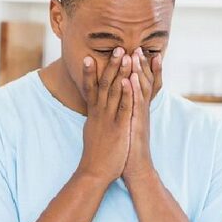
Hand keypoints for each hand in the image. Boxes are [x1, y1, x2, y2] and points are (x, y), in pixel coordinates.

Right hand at [77, 47, 133, 184]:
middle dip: (110, 66)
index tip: (91, 58)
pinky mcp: (119, 128)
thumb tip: (92, 115)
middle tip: (117, 48)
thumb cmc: (95, 157)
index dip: (91, 73)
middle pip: (104, 85)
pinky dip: (127, 93)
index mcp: (94, 115)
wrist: (94, 173)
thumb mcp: (91, 135)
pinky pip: (124, 107)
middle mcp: (100, 114)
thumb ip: (93, 123)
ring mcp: (109, 120)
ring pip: (115, 92)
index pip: (91, 89)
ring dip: (120, 72)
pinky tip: (130, 80)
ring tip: (125, 55)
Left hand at [122, 48, 162, 185]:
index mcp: (135, 111)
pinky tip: (132, 79)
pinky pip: (135, 106)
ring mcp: (138, 118)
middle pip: (141, 84)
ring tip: (135, 56)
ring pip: (139, 91)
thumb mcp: (124, 129)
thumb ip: (123, 116)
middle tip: (138, 48)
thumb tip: (118, 107)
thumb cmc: (127, 151)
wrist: (135, 170)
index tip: (137, 54)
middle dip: (140, 66)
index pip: (139, 86)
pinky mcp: (135, 126)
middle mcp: (138, 112)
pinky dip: (134, 92)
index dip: (139, 71)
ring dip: (138, 73)